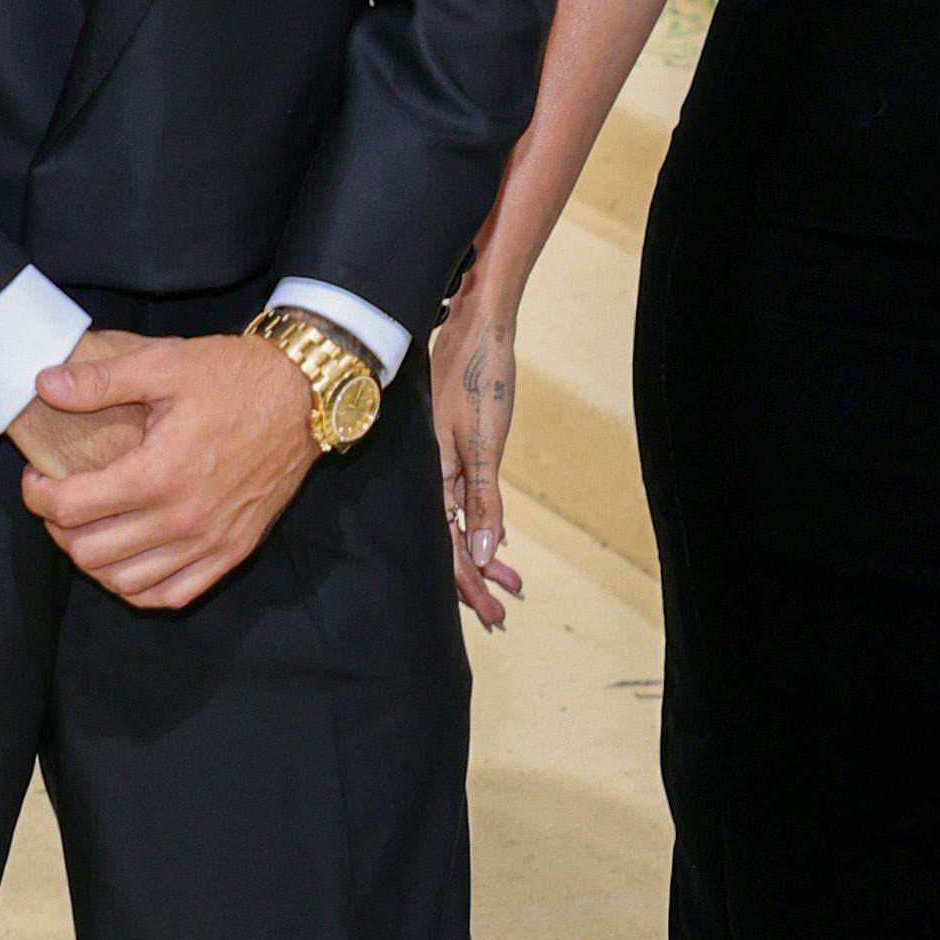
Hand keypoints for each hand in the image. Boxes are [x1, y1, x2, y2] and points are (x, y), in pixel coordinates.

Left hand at [20, 330, 317, 608]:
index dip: (37, 495)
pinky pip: (171, 594)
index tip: (37, 477)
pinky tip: (129, 561)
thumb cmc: (236, 378)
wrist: (304, 398)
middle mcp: (181, 519)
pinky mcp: (232, 552)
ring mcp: (209, 543)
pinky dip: (139, 587)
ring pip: (125, 581)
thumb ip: (101, 380)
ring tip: (91, 528)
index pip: (70, 507)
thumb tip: (45, 384)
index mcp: (157, 474)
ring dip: (95, 560)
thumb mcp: (165, 364)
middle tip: (61, 500)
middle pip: (89, 552)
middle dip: (60, 528)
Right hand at [430, 276, 523, 632]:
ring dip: (481, 555)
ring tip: (507, 584)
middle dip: (474, 581)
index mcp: (433, 475)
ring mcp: (442, 459)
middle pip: (450, 541)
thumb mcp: (484, 442)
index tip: (490, 613)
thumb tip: (486, 553)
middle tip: (499, 615)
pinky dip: (478, 523)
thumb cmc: (479, 376)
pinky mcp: (454, 445)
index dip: (468, 584)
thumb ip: (482, 499)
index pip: (448, 546)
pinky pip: (460, 499)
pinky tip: (493, 540)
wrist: (478, 324)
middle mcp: (432, 472)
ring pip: (457, 522)